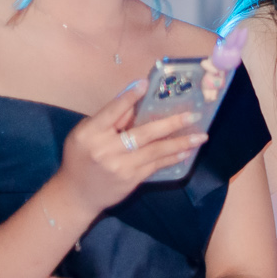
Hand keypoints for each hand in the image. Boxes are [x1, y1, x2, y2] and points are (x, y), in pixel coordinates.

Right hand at [55, 84, 206, 214]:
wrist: (76, 194)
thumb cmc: (82, 157)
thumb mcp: (86, 133)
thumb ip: (109, 118)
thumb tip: (134, 97)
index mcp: (91, 133)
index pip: (112, 111)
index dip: (129, 97)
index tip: (145, 84)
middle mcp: (105, 149)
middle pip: (143, 133)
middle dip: (171, 123)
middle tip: (193, 115)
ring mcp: (120, 166)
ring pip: (155, 151)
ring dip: (181, 143)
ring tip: (200, 136)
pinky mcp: (130, 179)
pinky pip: (155, 165)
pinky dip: (172, 157)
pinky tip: (186, 151)